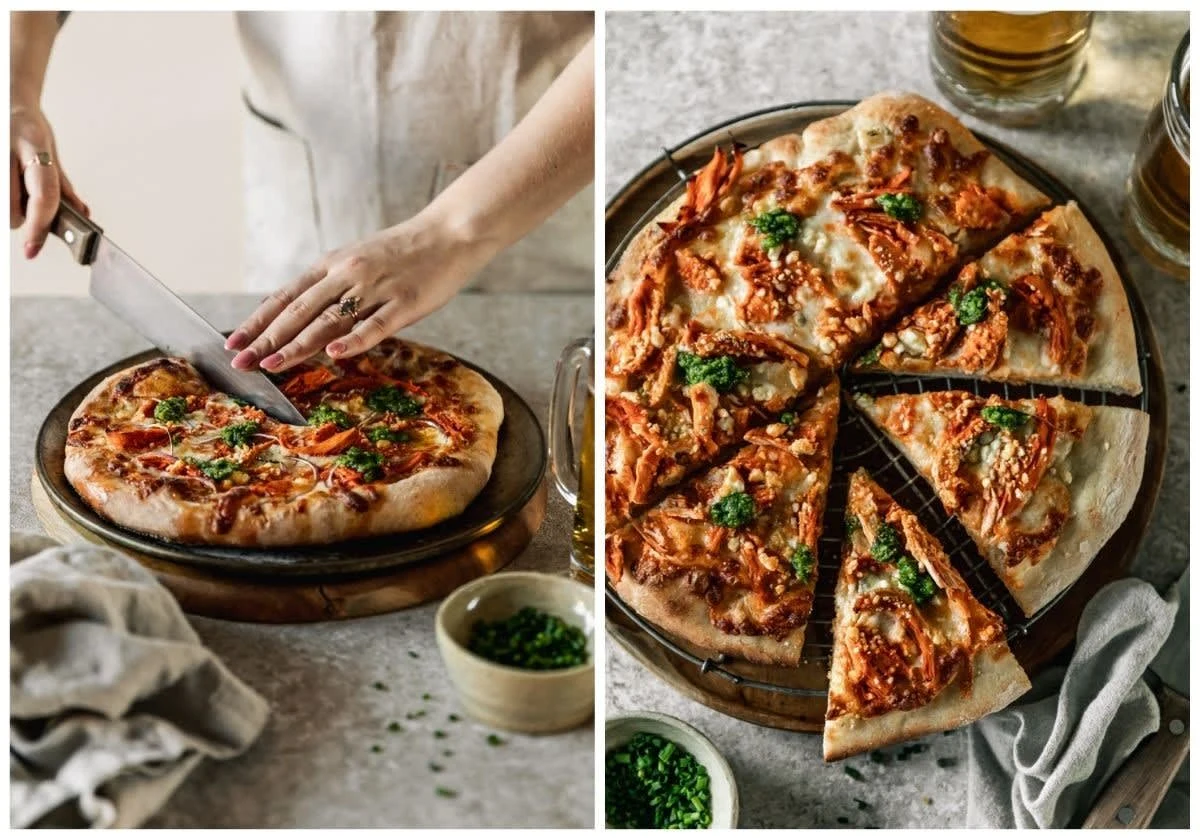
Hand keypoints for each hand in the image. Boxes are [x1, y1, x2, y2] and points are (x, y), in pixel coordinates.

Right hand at [10, 102, 87, 257]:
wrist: (5, 97)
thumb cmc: (27, 128)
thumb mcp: (50, 151)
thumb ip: (62, 187)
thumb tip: (82, 216)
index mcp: (33, 141)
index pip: (43, 194)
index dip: (39, 227)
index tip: (33, 250)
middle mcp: (6, 146)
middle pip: (12, 210)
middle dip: (23, 219)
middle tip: (27, 207)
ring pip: (1, 209)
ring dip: (8, 210)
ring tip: (13, 189)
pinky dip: (5, 198)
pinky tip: (9, 187)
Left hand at [226, 212, 489, 371]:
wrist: (450, 232)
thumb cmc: (405, 251)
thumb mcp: (360, 260)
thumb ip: (335, 287)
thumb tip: (305, 319)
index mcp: (333, 264)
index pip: (286, 297)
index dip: (258, 321)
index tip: (233, 343)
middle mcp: (348, 274)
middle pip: (299, 311)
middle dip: (267, 339)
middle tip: (241, 363)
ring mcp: (376, 288)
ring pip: (330, 320)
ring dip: (298, 345)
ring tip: (273, 366)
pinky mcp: (405, 302)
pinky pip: (375, 325)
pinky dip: (353, 340)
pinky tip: (333, 354)